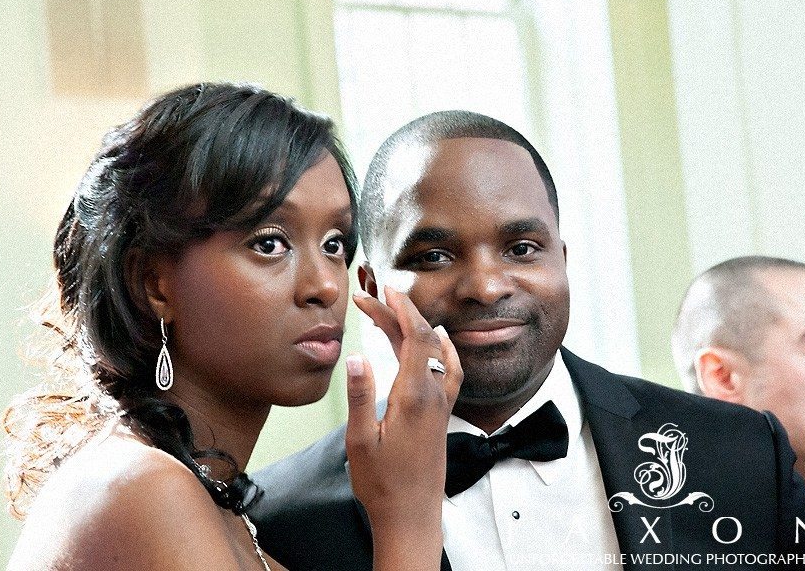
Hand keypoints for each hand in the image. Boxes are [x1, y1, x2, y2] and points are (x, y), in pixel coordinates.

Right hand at [345, 286, 462, 567]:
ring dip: (413, 327)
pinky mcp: (442, 414)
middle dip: (397, 312)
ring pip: (433, 351)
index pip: (415, 336)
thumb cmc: (383, 485)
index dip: (401, 307)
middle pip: (422, 338)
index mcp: (414, 396)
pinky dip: (439, 347)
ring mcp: (441, 404)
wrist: (412, 517)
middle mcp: (434, 395)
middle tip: (368, 298)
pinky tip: (435, 341)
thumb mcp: (360, 442)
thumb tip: (356, 357)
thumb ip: (360, 397)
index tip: (385, 289)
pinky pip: (448, 368)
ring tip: (388, 312)